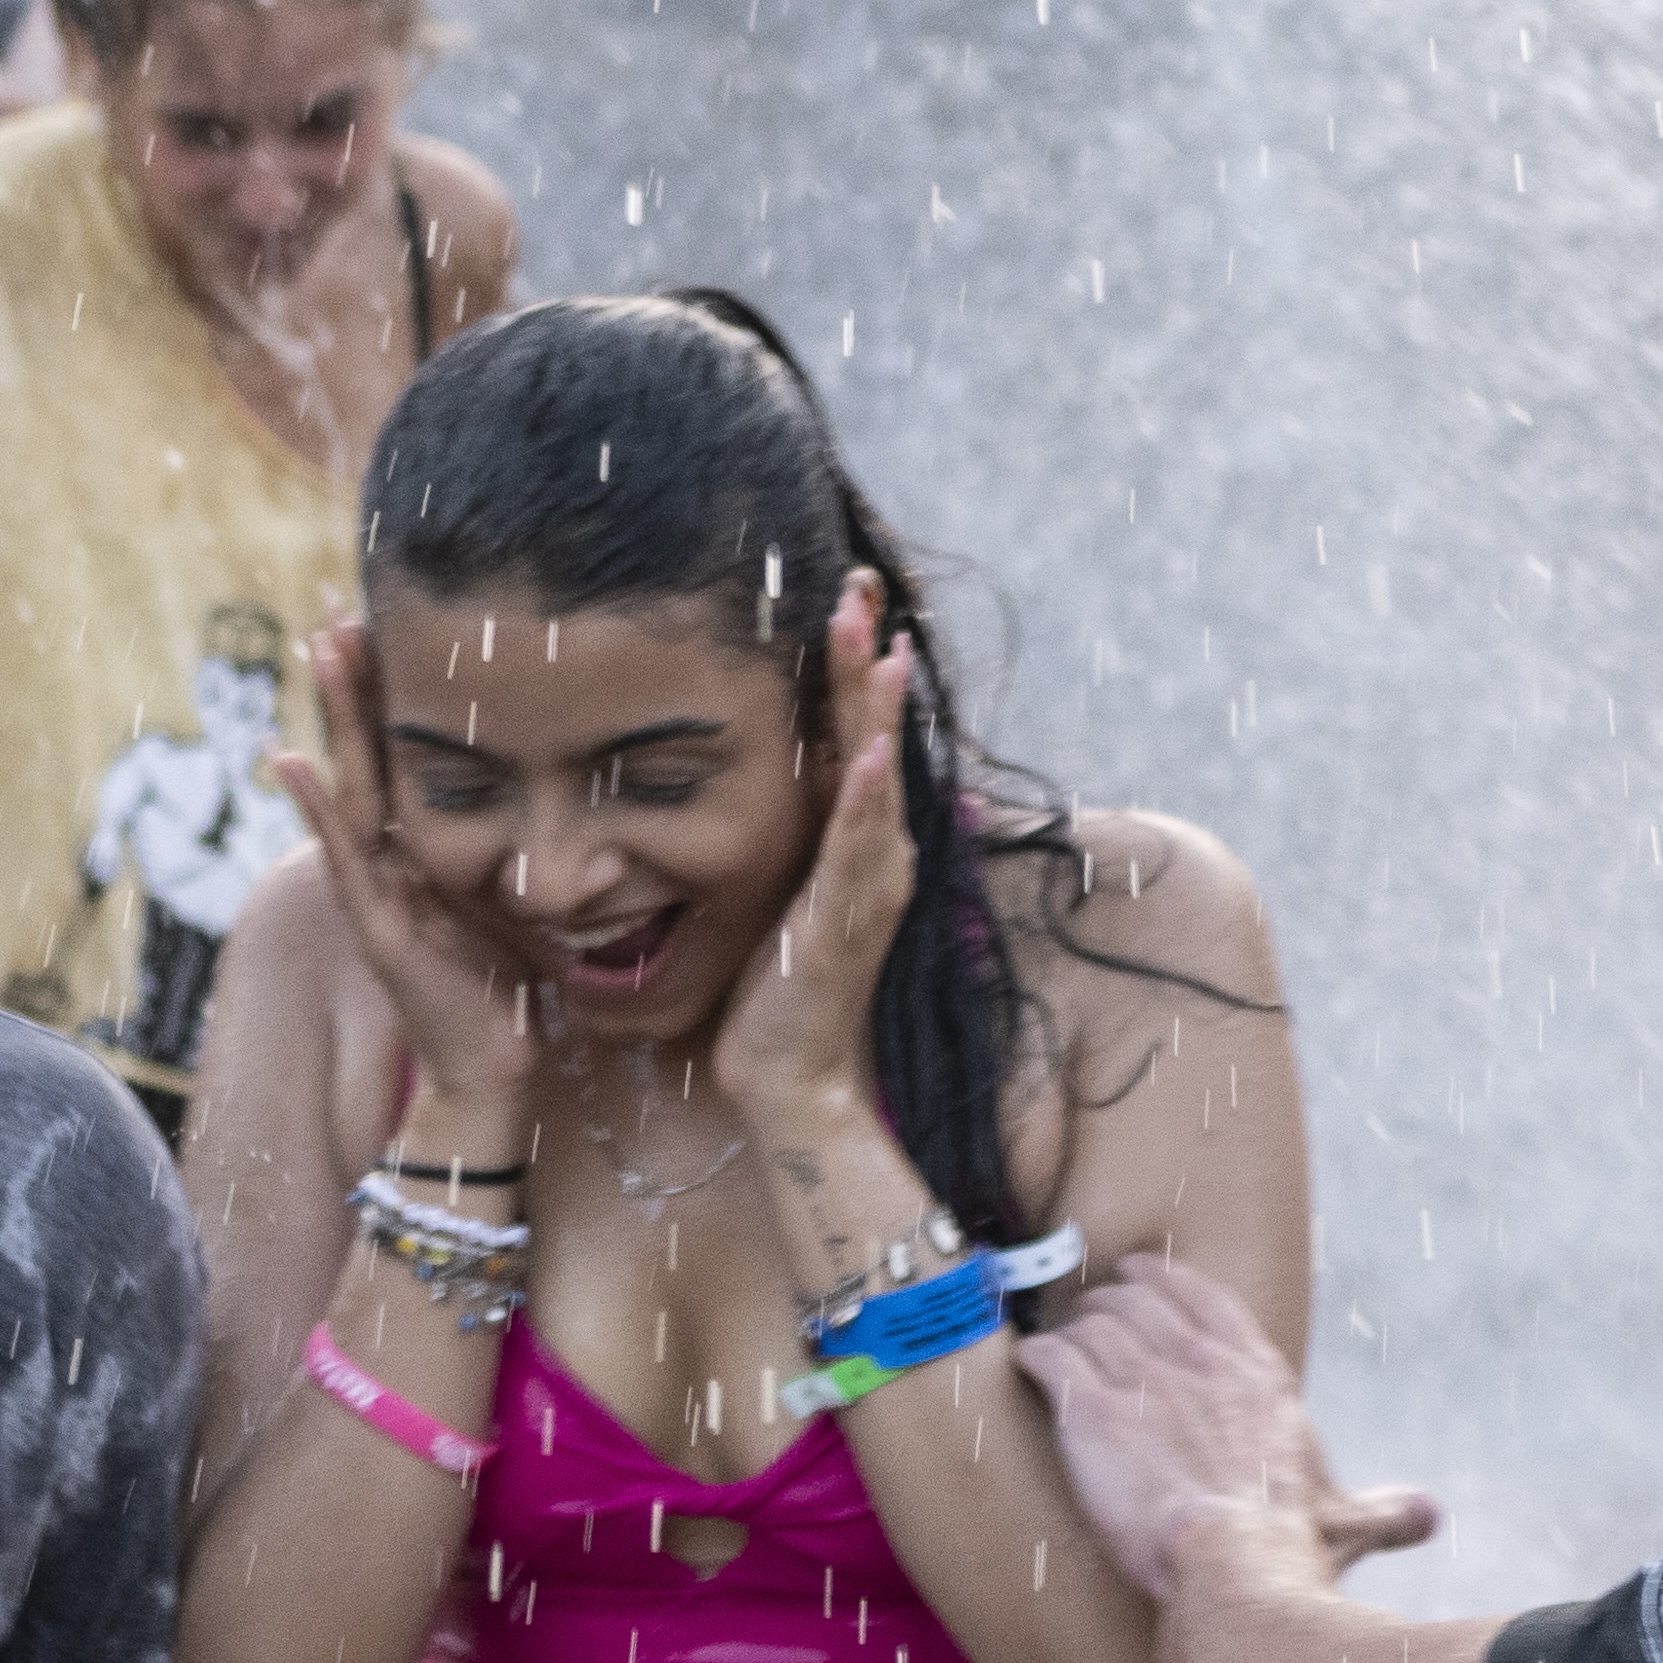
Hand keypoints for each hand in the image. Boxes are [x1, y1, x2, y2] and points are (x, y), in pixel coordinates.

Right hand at [267, 618, 531, 1118]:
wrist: (494, 1071)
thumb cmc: (509, 985)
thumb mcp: (512, 893)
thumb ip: (511, 842)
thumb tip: (555, 781)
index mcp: (421, 848)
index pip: (401, 757)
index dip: (392, 695)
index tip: (389, 625)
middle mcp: (389, 862)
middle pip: (364, 756)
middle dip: (352, 684)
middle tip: (338, 611)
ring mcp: (375, 892)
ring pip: (348, 789)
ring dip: (333, 720)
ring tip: (321, 652)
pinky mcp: (376, 928)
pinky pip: (343, 857)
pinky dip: (314, 809)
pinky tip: (289, 761)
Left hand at [694, 575, 922, 1123]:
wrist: (794, 1074)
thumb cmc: (781, 985)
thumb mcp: (785, 886)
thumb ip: (799, 831)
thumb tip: (796, 775)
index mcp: (859, 837)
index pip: (860, 734)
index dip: (854, 667)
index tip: (845, 597)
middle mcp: (878, 851)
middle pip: (877, 738)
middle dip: (868, 663)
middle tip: (860, 588)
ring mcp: (870, 884)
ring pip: (880, 781)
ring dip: (878, 714)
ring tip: (881, 648)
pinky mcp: (848, 921)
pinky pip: (860, 852)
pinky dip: (869, 802)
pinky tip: (872, 758)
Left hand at [1019, 1252, 1436, 1605]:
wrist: (1233, 1568)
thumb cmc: (1291, 1550)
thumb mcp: (1347, 1523)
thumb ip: (1387, 1511)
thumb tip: (1430, 1516)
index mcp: (1259, 1379)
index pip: (1209, 1302)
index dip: (1168, 1281)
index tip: (1142, 1272)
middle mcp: (1200, 1366)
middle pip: (1141, 1305)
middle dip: (1109, 1303)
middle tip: (1088, 1312)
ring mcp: (1144, 1380)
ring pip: (1092, 1324)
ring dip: (1070, 1328)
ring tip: (1056, 1339)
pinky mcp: (1091, 1410)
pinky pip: (1051, 1359)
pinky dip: (1034, 1357)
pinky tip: (1025, 1361)